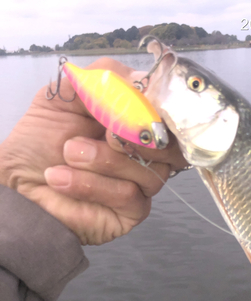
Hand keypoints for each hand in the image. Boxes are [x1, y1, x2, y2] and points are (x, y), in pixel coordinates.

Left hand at [0, 58, 186, 244]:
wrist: (21, 183)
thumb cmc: (41, 142)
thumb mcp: (65, 97)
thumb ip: (100, 81)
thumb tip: (139, 81)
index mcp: (134, 121)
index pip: (166, 112)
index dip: (155, 105)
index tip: (132, 98)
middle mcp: (145, 153)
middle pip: (169, 143)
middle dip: (133, 133)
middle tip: (103, 132)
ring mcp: (142, 183)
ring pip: (148, 170)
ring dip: (102, 160)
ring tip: (68, 155)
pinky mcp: (133, 210)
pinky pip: (129, 194)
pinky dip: (92, 184)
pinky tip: (62, 179)